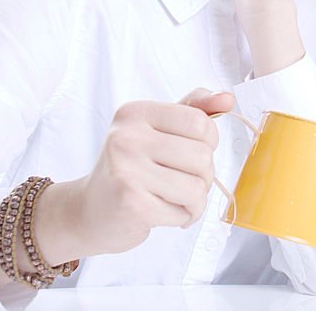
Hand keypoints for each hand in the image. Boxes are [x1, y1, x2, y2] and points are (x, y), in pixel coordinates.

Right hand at [35, 88, 234, 262]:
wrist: (87, 212)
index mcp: (135, 113)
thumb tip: (228, 98)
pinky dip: (180, 217)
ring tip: (172, 199)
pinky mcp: (131, 203)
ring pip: (197, 187)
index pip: (200, 122)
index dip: (208, 143)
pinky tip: (161, 214)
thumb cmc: (130, 169)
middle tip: (179, 182)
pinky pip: (183, 211)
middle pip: (203, 156)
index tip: (191, 152)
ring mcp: (126, 170)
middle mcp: (127, 137)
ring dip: (194, 200)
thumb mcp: (158, 130)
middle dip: (202, 176)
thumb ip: (194, 109)